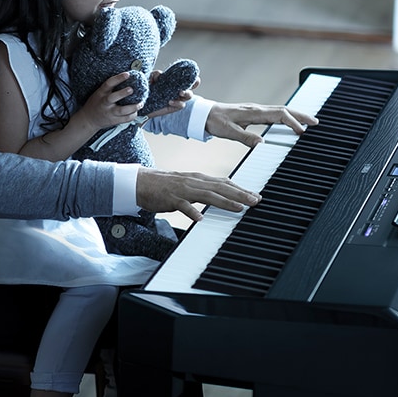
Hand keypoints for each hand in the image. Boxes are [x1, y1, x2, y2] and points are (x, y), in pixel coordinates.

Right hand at [76, 72, 141, 131]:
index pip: (108, 84)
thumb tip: (127, 77)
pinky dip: (133, 115)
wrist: (89, 119)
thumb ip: (110, 88)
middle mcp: (105, 103)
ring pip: (122, 111)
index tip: (127, 74)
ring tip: (141, 103)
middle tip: (131, 89)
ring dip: (133, 107)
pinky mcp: (114, 121)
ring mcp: (110, 113)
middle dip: (123, 93)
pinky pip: (125, 119)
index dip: (118, 78)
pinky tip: (136, 111)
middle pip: (113, 98)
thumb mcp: (99, 93)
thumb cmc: (97, 102)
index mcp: (101, 93)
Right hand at [136, 167, 260, 222]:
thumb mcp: (188, 184)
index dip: (240, 189)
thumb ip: (203, 189)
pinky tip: (200, 218)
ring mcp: (182, 190)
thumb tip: (221, 194)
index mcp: (198, 178)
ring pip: (207, 195)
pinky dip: (192, 211)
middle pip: (220, 187)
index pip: (224, 182)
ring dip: (224, 201)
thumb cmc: (165, 185)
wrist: (141, 182)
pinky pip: (183, 206)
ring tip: (239, 208)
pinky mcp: (171, 198)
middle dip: (239, 194)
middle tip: (256, 200)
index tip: (255, 195)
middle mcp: (193, 181)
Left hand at [143, 69, 199, 118]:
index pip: (187, 77)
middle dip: (194, 84)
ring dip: (186, 93)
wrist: (142, 103)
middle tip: (187, 82)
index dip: (192, 75)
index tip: (191, 74)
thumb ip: (155, 74)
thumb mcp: (150, 79)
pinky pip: (181, 105)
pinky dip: (177, 102)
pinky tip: (170, 101)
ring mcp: (177, 98)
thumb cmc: (148, 89)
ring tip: (180, 92)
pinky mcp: (174, 107)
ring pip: (188, 96)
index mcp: (175, 81)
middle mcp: (178, 89)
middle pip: (193, 85)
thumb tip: (160, 74)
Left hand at [204, 103, 317, 147]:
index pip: (279, 114)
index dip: (292, 122)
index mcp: (253, 113)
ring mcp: (255, 110)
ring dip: (295, 115)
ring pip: (280, 110)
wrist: (204, 114)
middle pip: (284, 110)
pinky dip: (285, 117)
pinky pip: (274, 113)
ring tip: (309, 122)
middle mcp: (256, 109)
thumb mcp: (228, 132)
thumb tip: (262, 144)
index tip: (302, 131)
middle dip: (301, 115)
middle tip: (316, 122)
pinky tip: (289, 122)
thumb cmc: (214, 121)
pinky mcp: (253, 113)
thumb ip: (244, 138)